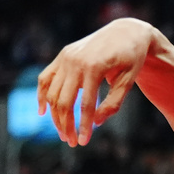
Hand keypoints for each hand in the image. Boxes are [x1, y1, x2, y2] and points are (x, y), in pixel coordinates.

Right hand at [37, 19, 151, 146]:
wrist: (127, 31)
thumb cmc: (132, 57)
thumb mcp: (129, 80)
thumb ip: (114, 102)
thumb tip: (97, 123)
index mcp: (94, 67)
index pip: (85, 104)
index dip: (83, 125)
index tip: (83, 142)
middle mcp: (75, 61)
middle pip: (63, 101)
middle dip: (66, 125)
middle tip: (72, 142)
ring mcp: (66, 57)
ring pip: (52, 92)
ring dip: (55, 116)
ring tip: (63, 133)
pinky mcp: (63, 56)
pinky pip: (46, 77)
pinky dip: (42, 94)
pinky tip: (43, 112)